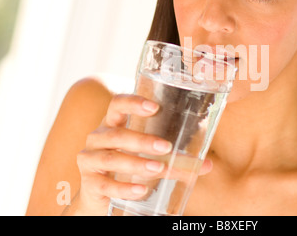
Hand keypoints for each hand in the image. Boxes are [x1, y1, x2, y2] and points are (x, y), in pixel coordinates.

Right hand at [69, 94, 211, 214]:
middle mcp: (98, 138)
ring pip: (111, 159)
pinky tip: (140, 191)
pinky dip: (124, 188)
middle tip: (165, 147)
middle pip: (116, 134)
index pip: (117, 104)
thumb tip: (207, 165)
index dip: (133, 102)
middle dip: (141, 140)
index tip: (154, 107)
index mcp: (113, 123)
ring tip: (157, 169)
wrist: (101, 193)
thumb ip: (176, 159)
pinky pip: (105, 185)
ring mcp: (89, 160)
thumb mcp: (149, 156)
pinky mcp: (89, 183)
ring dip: (136, 164)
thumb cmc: (130, 166)